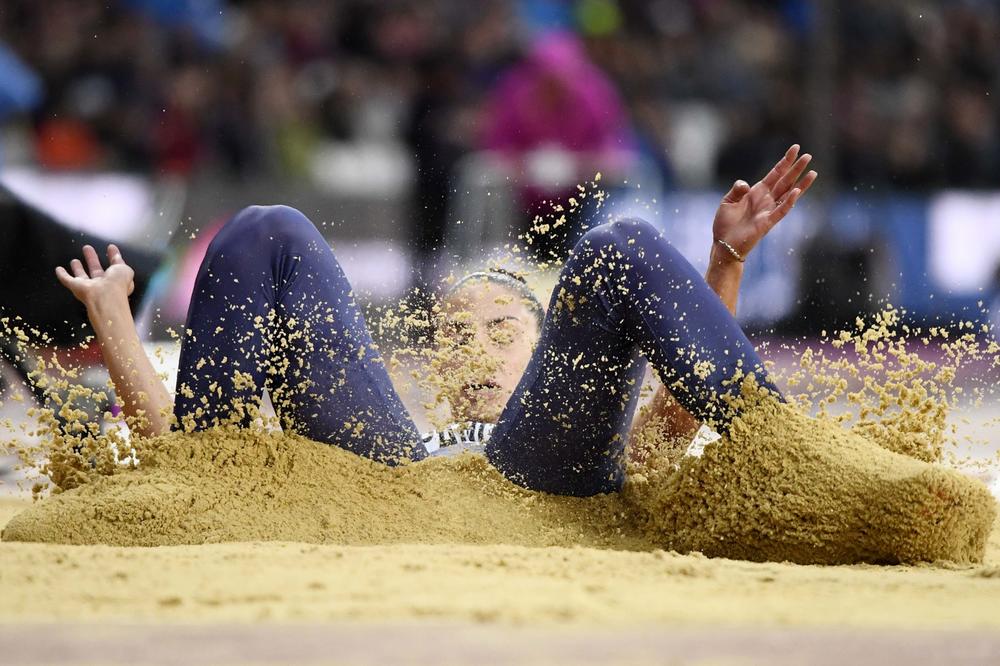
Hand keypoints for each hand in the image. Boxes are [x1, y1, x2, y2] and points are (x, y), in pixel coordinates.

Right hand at [55, 244, 134, 309]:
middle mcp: (103, 284)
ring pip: (82, 276)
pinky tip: (58, 269)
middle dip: (92, 259)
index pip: (115, 267)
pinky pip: (67, 280)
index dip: (114, 257)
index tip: (111, 248)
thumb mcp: (125, 269)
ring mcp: (89, 287)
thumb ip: (120, 262)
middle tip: (87, 249)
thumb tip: (116, 256)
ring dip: (78, 268)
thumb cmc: (117, 284)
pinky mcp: (76, 288)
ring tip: (75, 260)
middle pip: (96, 270)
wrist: (105, 299)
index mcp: (117, 280)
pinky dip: (62, 275)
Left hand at [712, 144, 816, 261]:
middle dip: (796, 168)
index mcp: (757, 192)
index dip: (785, 161)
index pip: (775, 173)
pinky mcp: (767, 223)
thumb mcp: (727, 201)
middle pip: (785, 181)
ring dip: (800, 184)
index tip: (795, 148)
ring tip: (812, 172)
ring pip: (789, 194)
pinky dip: (789, 201)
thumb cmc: (725, 224)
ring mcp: (769, 210)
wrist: (724, 244)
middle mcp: (766, 199)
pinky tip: (796, 191)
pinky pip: (781, 210)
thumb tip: (746, 184)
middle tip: (808, 156)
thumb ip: (737, 189)